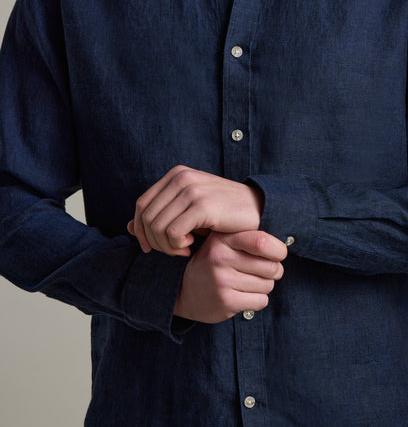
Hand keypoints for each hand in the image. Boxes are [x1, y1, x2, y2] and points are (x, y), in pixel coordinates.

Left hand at [128, 166, 263, 255]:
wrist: (260, 209)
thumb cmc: (224, 213)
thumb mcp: (189, 212)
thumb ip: (161, 216)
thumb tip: (128, 227)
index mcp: (176, 175)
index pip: (142, 205)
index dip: (141, 230)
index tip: (152, 248)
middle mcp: (181, 178)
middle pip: (147, 218)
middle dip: (156, 242)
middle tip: (175, 251)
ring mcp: (192, 190)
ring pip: (158, 227)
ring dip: (168, 247)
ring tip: (185, 250)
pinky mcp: (202, 205)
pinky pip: (173, 233)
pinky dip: (177, 246)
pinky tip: (192, 247)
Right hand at [174, 230, 286, 322]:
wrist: (184, 291)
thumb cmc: (215, 263)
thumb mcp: (224, 243)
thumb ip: (249, 237)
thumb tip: (284, 245)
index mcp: (223, 239)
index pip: (262, 242)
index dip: (278, 250)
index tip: (278, 254)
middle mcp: (220, 258)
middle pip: (271, 267)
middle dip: (273, 271)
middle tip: (262, 272)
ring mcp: (221, 281)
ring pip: (268, 285)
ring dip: (264, 286)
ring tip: (247, 283)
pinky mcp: (225, 302)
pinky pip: (261, 301)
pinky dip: (257, 300)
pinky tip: (243, 295)